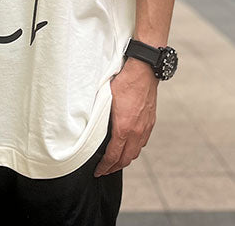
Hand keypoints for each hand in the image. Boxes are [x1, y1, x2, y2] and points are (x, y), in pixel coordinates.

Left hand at [93, 57, 157, 176]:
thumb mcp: (105, 99)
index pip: (113, 156)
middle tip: (105, 170)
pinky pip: (143, 142)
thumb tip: (91, 125)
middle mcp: (136, 131)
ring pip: (136, 152)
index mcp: (124, 127)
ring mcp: (145, 127)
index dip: (105, 166)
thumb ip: (100, 116)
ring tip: (116, 161)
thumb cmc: (123, 82)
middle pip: (126, 159)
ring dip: (125, 159)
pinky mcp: (150, 122)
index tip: (98, 171)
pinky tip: (128, 145)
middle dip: (114, 167)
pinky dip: (134, 148)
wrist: (143, 70)